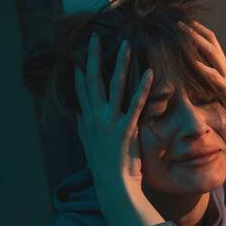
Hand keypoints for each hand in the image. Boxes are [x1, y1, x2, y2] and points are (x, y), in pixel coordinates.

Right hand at [73, 32, 154, 205]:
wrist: (113, 187)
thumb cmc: (104, 169)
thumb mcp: (89, 147)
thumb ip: (83, 130)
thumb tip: (77, 116)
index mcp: (87, 122)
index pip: (80, 90)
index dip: (78, 70)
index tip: (76, 53)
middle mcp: (95, 119)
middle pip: (92, 81)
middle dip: (93, 57)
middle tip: (95, 38)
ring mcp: (110, 123)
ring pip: (114, 86)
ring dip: (120, 64)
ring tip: (126, 45)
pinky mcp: (126, 129)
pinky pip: (135, 104)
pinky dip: (142, 88)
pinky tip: (149, 73)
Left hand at [179, 20, 225, 144]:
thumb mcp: (224, 97)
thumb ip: (215, 88)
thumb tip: (203, 85)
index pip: (212, 47)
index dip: (199, 35)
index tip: (186, 26)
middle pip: (211, 44)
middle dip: (196, 32)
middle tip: (180, 21)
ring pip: (212, 54)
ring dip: (196, 41)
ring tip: (182, 32)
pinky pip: (214, 77)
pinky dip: (202, 67)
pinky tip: (191, 61)